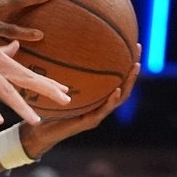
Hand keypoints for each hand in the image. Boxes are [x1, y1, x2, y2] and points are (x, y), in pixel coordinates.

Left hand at [19, 46, 140, 156]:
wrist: (38, 132)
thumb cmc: (45, 108)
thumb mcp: (55, 86)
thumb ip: (60, 73)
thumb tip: (57, 48)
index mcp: (95, 98)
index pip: (115, 79)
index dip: (124, 64)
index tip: (131, 45)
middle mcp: (99, 106)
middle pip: (122, 86)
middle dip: (132, 69)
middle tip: (138, 49)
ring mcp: (96, 115)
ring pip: (119, 98)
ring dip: (128, 83)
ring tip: (135, 67)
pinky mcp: (89, 122)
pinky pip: (103, 110)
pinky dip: (111, 100)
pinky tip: (115, 90)